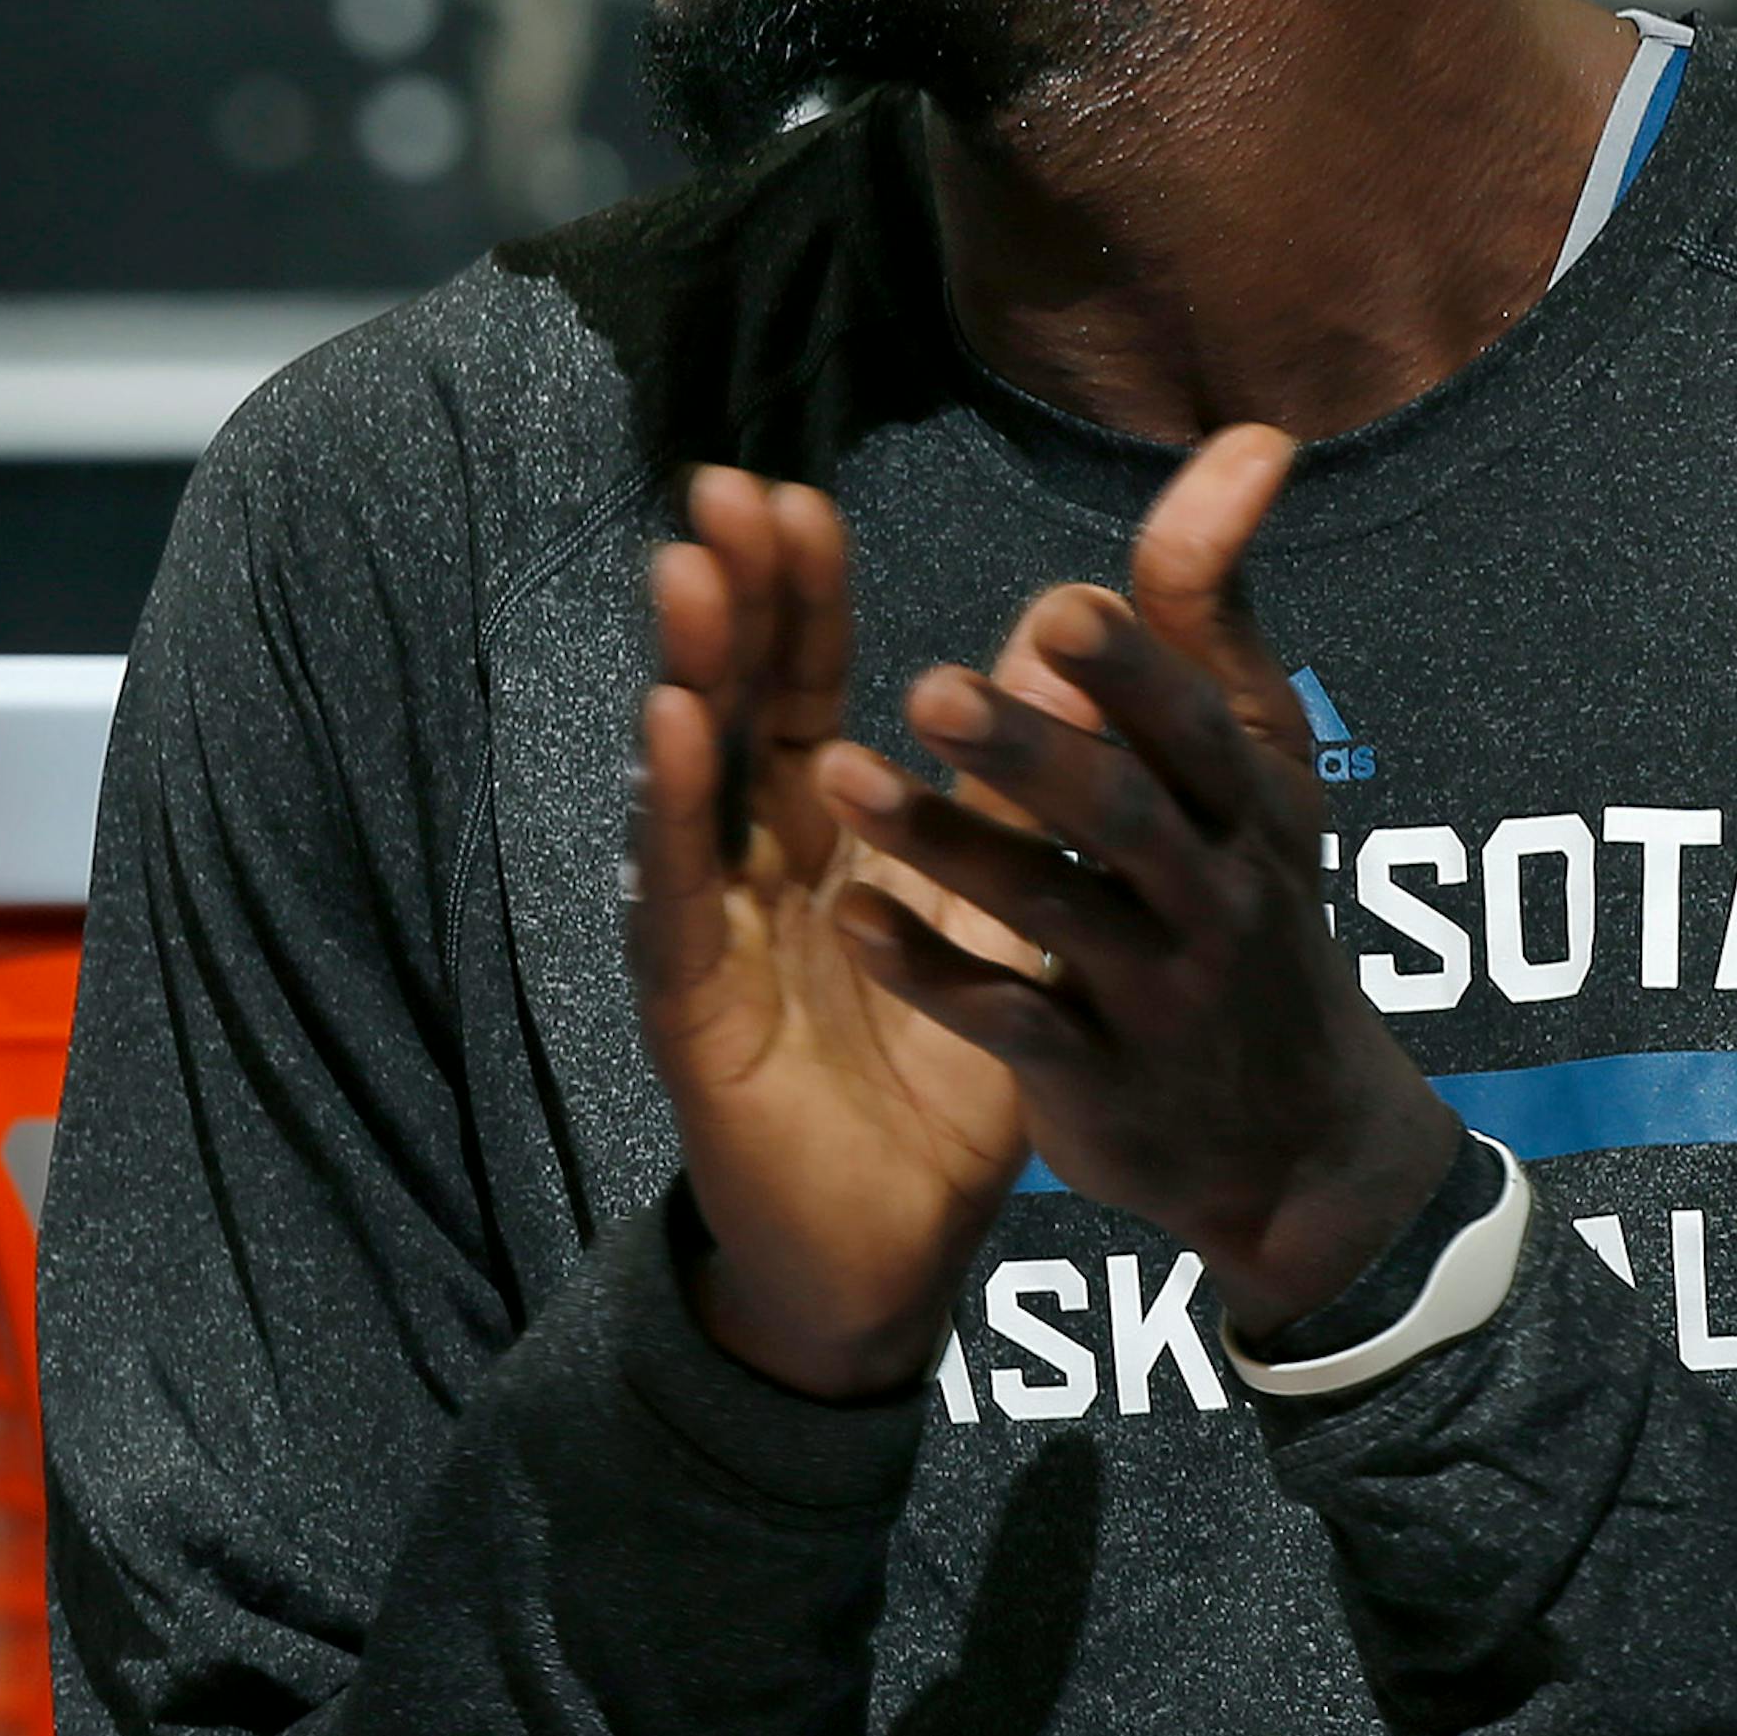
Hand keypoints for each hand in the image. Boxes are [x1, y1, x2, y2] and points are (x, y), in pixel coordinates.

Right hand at [628, 468, 1050, 1398]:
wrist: (895, 1247)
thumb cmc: (941, 1069)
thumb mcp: (995, 904)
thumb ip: (1018, 774)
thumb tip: (1065, 635)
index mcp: (829, 828)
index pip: (804, 684)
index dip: (797, 594)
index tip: (794, 496)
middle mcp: (758, 858)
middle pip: (735, 704)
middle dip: (729, 597)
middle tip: (724, 488)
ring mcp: (715, 925)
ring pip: (692, 777)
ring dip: (688, 670)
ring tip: (691, 570)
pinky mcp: (693, 1005)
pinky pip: (680, 895)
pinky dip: (672, 806)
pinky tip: (671, 726)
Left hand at [816, 427, 1461, 1339]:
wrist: (1296, 1136)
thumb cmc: (1252, 893)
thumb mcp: (1256, 755)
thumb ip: (1212, 602)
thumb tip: (1253, 437)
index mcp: (1250, 802)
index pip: (1199, 724)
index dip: (1135, 671)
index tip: (1058, 607)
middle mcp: (1214, 895)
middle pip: (1128, 818)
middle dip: (1036, 753)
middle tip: (931, 687)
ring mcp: (1156, 996)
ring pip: (1053, 915)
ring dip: (947, 845)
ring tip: (838, 775)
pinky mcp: (1097, 1081)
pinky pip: (1008, 1023)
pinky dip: (933, 973)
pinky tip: (852, 918)